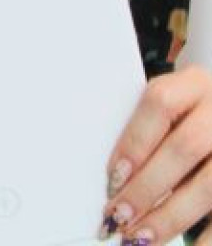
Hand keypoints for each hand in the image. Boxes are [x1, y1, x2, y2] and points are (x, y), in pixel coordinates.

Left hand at [102, 66, 211, 242]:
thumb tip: (114, 180)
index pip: (160, 103)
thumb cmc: (190, 121)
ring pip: (209, 186)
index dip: (135, 141)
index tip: (113, 177)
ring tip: (141, 238)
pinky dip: (207, 238)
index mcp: (194, 84)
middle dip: (148, 187)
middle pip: (184, 147)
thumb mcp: (175, 112)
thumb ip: (150, 134)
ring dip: (172, 217)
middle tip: (120, 216)